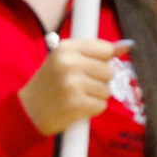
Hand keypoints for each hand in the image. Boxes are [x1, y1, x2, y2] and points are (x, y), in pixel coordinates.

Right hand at [16, 37, 130, 135]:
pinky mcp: (76, 104)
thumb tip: (128, 45)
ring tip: (76, 97)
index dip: (103, 62)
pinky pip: (101, 105)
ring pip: (107, 90)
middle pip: (109, 71)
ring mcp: (72, 84)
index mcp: (66, 48)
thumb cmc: (50, 84)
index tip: (91, 69)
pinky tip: (76, 108)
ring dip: (95, 97)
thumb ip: (95, 52)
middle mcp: (69, 63)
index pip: (105, 49)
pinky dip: (92, 109)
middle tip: (79, 86)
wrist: (28, 111)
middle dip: (99, 82)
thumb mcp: (66, 60)